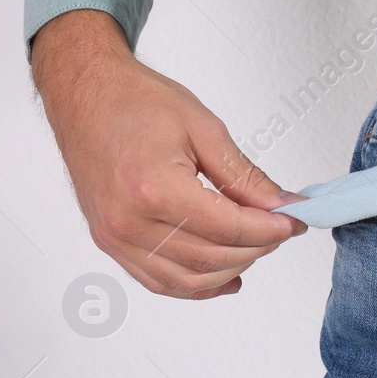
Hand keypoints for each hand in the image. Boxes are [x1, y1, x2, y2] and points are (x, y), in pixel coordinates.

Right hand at [31, 9, 307, 298]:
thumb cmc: (133, 100)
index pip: (229, 228)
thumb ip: (244, 175)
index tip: (293, 222)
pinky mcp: (109, 241)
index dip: (270, 230)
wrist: (84, 92)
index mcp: (154, 188)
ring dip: (230, 269)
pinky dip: (196, 285)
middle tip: (280, 229)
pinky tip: (226, 276)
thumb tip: (280, 205)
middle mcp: (129, 221)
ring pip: (187, 279)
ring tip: (257, 245)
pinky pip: (158, 280)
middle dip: (257, 248)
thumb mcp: (203, 127)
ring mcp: (114, 237)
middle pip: (211, 258)